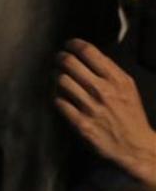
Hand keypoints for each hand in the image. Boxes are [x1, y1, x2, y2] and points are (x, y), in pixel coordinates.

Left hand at [56, 38, 155, 186]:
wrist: (135, 146)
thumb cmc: (130, 114)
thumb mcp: (127, 87)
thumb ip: (109, 71)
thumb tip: (88, 55)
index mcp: (117, 79)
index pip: (89, 52)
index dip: (74, 44)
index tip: (68, 45)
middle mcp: (103, 91)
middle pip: (70, 63)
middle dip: (60, 58)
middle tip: (58, 59)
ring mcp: (90, 107)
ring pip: (61, 80)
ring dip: (54, 76)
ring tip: (56, 76)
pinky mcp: (80, 123)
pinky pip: (58, 102)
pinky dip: (55, 95)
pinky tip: (58, 95)